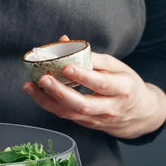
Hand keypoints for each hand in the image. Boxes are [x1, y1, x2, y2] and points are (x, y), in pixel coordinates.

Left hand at [23, 42, 165, 138]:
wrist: (136, 114)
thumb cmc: (125, 84)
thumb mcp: (117, 67)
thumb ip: (92, 56)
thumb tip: (64, 42)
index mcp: (122, 89)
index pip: (101, 84)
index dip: (83, 76)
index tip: (66, 66)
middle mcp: (109, 108)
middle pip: (82, 104)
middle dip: (60, 92)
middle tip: (44, 79)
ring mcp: (95, 119)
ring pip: (68, 113)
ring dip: (46, 100)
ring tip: (29, 86)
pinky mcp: (84, 123)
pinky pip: (64, 114)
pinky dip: (47, 104)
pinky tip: (35, 93)